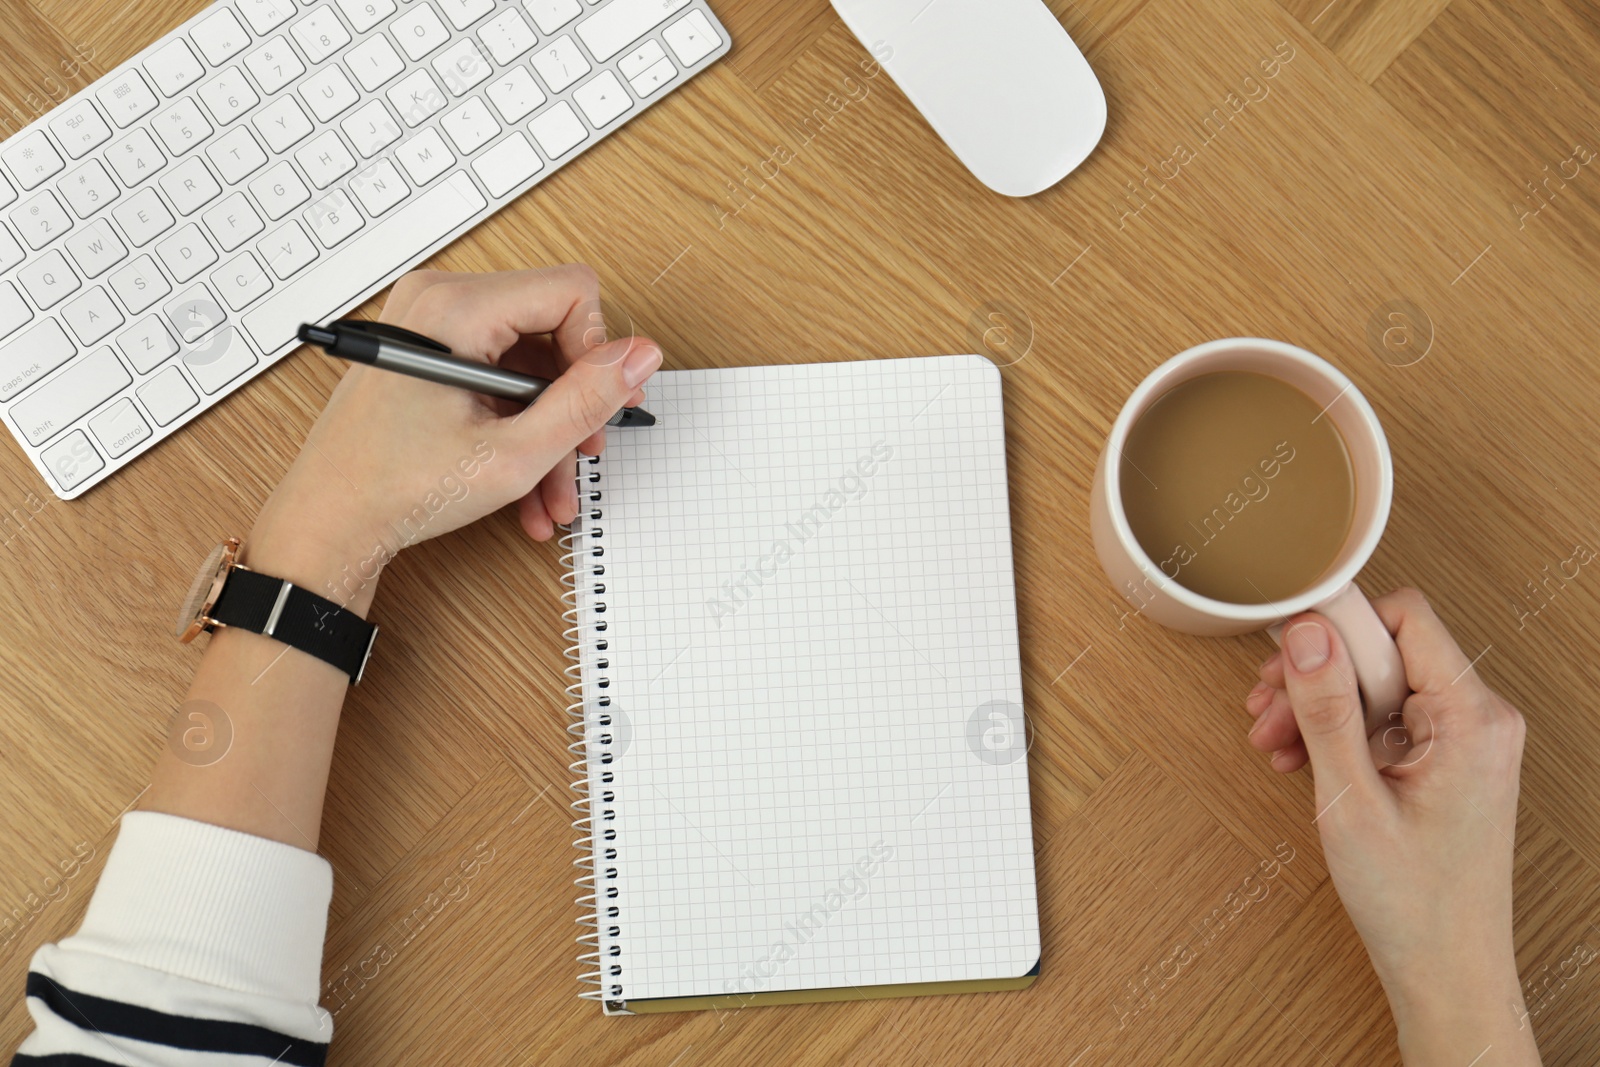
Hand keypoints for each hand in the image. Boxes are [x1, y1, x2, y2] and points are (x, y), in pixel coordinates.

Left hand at [245, 267, 661, 609]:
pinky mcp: (426, 353)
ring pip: (528, 364)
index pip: (571, 291)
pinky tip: (524, 485)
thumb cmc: (393, 489)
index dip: (598, 351)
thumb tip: (640, 356)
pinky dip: (517, 427)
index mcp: (454, 308)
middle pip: (551, 330)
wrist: (329, 524)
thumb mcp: (514, 453)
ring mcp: (429, 326)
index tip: (596, 407)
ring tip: (549, 493)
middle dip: (573, 403)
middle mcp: (438, 301)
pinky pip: (497, 378)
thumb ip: (587, 400)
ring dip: (548, 430)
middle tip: (584, 456)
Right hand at [1243, 590, 1539, 1063]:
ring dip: (1318, 707)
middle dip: (1317, 676)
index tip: (1287, 646)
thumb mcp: (1351, 799)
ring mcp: (1462, 740)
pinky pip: (1384, 719)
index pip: (1405, 618)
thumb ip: (1326, 710)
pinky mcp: (1444, 759)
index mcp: (1471, 719)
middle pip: (1384, 652)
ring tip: (1276, 742)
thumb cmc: (1413, 902)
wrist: (1444, 968)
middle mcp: (1477, 720)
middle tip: (1268, 709)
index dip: (1340, 625)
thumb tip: (1307, 634)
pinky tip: (1302, 759)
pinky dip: (1338, 732)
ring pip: (1376, 686)